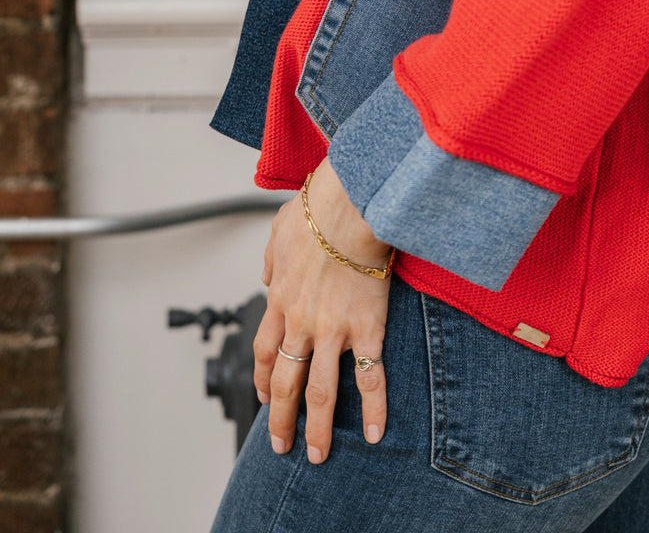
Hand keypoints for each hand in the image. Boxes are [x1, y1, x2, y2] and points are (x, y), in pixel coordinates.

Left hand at [253, 158, 393, 461]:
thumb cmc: (317, 208)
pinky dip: (373, 407)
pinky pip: (369, 376)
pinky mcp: (365, 328)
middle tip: (280, 444)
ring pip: (319, 391)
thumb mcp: (279, 230)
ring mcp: (332, 330)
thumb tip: (267, 274)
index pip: (264, 350)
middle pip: (285, 381)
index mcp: (279, 298)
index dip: (263, 377)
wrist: (347, 203)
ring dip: (318, 428)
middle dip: (280, 417)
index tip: (265, 395)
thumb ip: (271, 258)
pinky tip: (376, 432)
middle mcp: (300, 322)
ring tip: (318, 455)